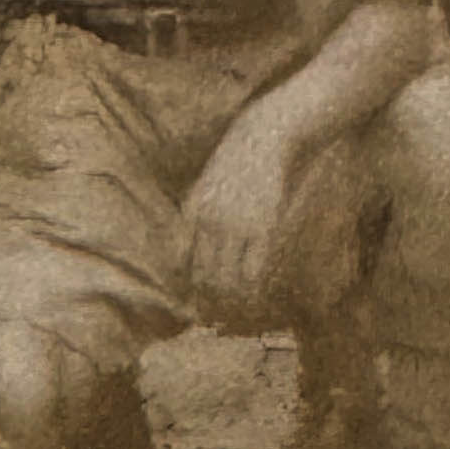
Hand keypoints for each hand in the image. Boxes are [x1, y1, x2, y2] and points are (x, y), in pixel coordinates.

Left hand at [184, 103, 297, 317]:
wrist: (268, 133)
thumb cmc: (241, 156)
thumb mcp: (210, 181)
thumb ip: (202, 211)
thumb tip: (195, 245)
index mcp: (193, 209)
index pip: (181, 258)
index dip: (188, 282)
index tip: (194, 299)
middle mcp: (209, 221)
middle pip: (204, 273)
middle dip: (210, 297)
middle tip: (216, 314)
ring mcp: (236, 226)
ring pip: (228, 277)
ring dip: (233, 297)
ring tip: (238, 309)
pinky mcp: (262, 229)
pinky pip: (254, 270)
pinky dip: (254, 286)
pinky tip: (258, 291)